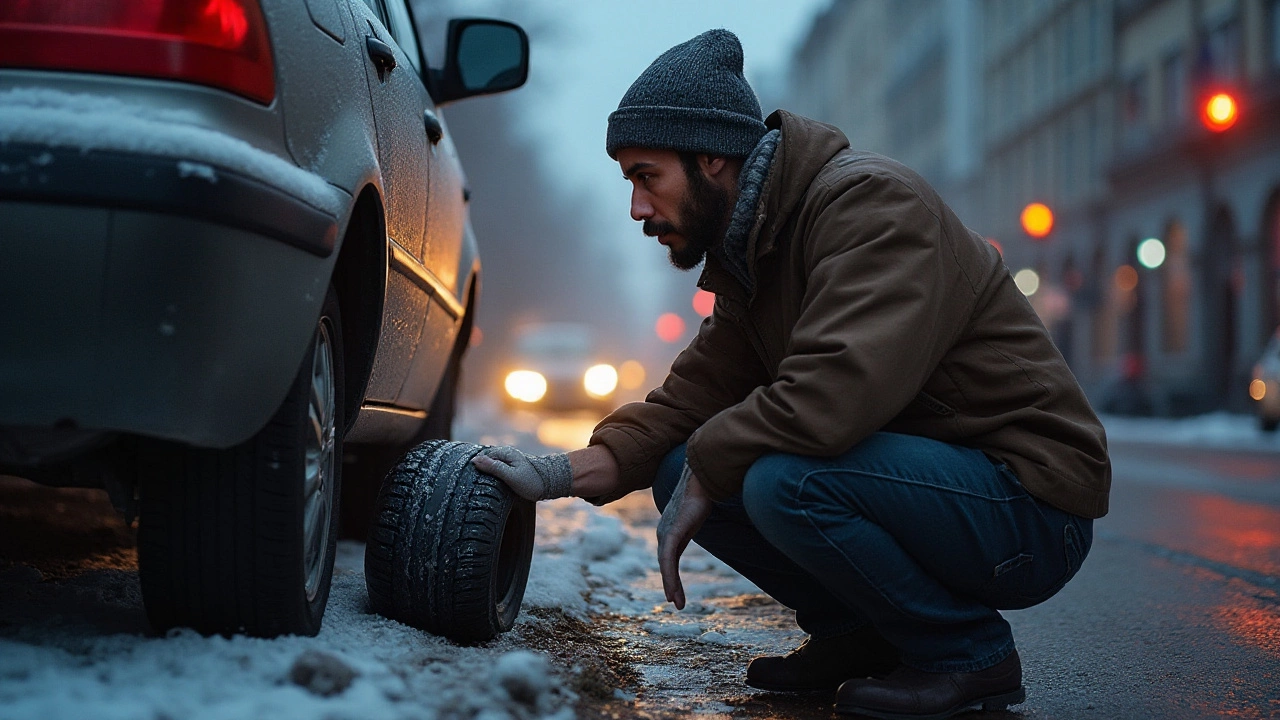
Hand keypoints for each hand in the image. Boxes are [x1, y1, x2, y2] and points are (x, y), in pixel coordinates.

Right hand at [471, 446, 571, 501]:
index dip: (475, 465)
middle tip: (473, 482)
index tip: (469, 477)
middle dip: (479, 468)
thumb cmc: (532, 481)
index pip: (482, 456)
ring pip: (491, 464)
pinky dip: (493, 474)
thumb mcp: (511, 476)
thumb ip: (493, 468)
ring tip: (480, 484)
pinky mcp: (513, 467)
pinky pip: (498, 468)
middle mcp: (507, 454)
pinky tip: (491, 483)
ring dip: (486, 471)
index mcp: (505, 453)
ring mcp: (510, 460)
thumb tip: (475, 460)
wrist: (552, 483)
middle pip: (486, 459)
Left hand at [656, 463, 713, 609]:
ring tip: (676, 602)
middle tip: (677, 603)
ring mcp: (667, 533)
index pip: (669, 558)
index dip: (672, 576)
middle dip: (671, 584)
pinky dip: (670, 576)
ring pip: (666, 565)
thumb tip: (705, 518)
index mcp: (670, 530)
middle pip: (666, 564)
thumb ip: (695, 522)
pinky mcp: (673, 532)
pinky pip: (669, 560)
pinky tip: (673, 590)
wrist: (701, 478)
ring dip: (671, 585)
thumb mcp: (697, 515)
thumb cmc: (702, 493)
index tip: (677, 592)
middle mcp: (664, 533)